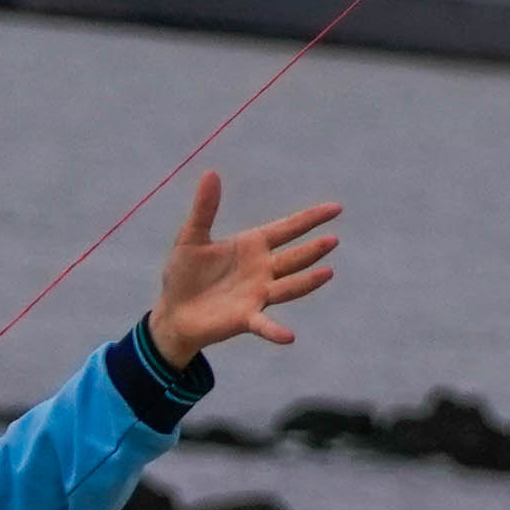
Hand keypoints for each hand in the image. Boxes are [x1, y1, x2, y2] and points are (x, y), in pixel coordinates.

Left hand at [150, 171, 344, 365]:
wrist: (173, 311)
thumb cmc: (184, 274)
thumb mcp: (191, 237)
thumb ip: (204, 208)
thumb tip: (210, 172)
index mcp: (252, 246)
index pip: (288, 228)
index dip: (311, 218)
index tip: (335, 208)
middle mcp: (262, 270)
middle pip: (295, 257)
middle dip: (314, 249)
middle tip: (333, 239)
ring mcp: (257, 294)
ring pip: (289, 286)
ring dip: (308, 282)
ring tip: (328, 273)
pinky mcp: (245, 318)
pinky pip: (264, 325)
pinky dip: (276, 331)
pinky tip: (289, 337)